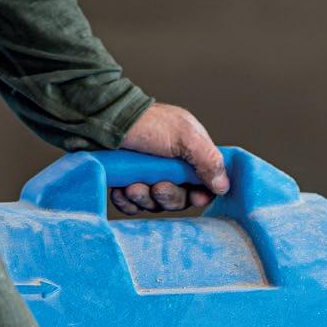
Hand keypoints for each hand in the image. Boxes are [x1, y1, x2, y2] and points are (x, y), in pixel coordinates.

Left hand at [113, 101, 229, 214]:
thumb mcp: (185, 136)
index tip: (195, 196)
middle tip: (157, 187)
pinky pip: (133, 205)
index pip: (204, 184)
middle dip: (169, 197)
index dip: (200, 194)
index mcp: (190, 153)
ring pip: (155, 204)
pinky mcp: (125, 183)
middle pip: (180, 198)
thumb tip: (224, 186)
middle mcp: (170, 166)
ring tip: (132, 186)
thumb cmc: (146, 123)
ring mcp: (147, 176)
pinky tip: (120, 191)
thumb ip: (208, 160)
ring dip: (145, 198)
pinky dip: (127, 202)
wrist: (101, 120)